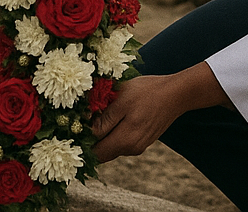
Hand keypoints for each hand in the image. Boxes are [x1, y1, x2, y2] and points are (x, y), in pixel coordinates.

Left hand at [90, 63, 230, 162]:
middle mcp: (132, 149)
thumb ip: (104, 118)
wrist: (176, 94)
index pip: (96, 154)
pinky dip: (113, 132)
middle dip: (90, 140)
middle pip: (103, 152)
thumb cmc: (147, 92)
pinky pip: (121, 140)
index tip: (72, 129)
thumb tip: (87, 130)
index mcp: (125, 140)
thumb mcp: (122, 99)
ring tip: (96, 114)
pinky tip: (112, 115)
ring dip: (102, 135)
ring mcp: (138, 146)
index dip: (82, 144)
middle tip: (81, 120)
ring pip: (112, 146)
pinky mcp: (143, 140)